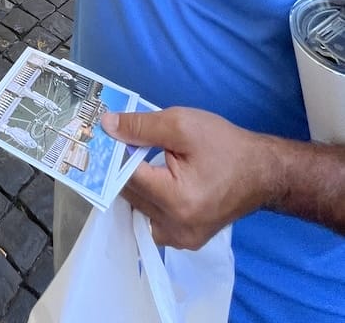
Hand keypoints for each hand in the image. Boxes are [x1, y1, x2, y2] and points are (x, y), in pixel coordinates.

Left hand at [101, 107, 272, 248]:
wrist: (263, 172)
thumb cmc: (225, 146)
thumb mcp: (182, 124)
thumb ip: (141, 126)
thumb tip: (106, 126)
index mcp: (176, 201)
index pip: (126, 177)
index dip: (113, 153)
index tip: (102, 135)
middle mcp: (175, 228)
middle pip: (129, 194)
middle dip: (121, 167)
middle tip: (115, 142)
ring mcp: (181, 239)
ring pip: (137, 207)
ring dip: (132, 183)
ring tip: (133, 156)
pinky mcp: (185, 240)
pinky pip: (151, 218)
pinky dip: (146, 197)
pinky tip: (150, 176)